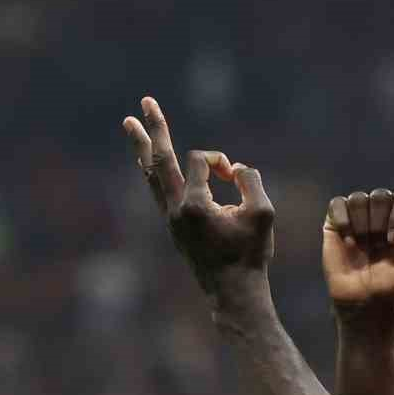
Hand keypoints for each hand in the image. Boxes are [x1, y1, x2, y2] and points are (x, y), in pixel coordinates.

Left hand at [122, 96, 273, 287]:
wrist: (233, 293)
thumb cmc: (250, 255)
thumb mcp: (263, 213)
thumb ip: (251, 180)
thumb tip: (234, 168)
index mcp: (194, 205)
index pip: (201, 161)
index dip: (220, 161)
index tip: (234, 178)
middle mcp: (175, 209)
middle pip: (159, 159)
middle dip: (154, 128)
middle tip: (144, 101)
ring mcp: (170, 219)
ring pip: (152, 175)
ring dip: (143, 148)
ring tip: (130, 125)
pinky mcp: (172, 227)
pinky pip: (157, 190)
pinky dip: (152, 170)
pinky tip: (147, 161)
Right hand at [323, 189, 393, 315]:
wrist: (366, 300)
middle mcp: (382, 211)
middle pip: (381, 195)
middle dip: (380, 224)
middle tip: (379, 247)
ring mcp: (359, 215)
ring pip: (360, 199)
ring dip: (362, 227)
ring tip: (362, 246)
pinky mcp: (336, 221)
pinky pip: (338, 204)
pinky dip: (343, 222)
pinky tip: (348, 241)